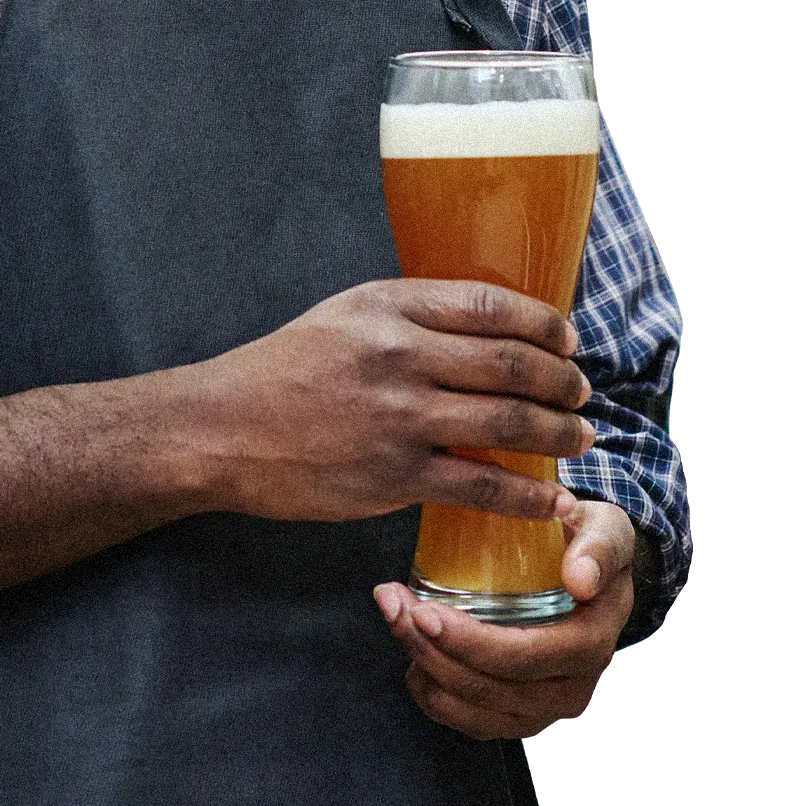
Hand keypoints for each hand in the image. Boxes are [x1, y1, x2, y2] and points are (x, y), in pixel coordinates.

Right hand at [191, 278, 594, 526]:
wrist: (223, 428)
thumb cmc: (282, 369)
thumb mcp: (343, 316)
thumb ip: (407, 317)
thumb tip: (482, 329)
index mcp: (388, 306)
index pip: (491, 305)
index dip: (544, 324)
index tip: (567, 339)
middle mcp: (399, 354)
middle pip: (512, 364)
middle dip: (562, 381)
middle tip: (580, 393)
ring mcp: (399, 416)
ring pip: (508, 423)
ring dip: (559, 434)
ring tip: (579, 439)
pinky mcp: (394, 474)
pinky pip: (481, 486)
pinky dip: (527, 496)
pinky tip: (549, 500)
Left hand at [372, 501, 634, 739]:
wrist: (591, 575)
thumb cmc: (590, 547)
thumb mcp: (606, 533)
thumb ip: (598, 548)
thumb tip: (579, 578)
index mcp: (590, 646)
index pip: (524, 657)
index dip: (470, 642)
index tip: (423, 611)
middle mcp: (570, 689)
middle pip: (489, 686)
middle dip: (430, 649)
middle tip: (391, 603)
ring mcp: (542, 708)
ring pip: (472, 707)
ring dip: (424, 665)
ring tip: (393, 616)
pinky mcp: (517, 714)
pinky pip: (467, 720)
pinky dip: (432, 693)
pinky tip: (412, 653)